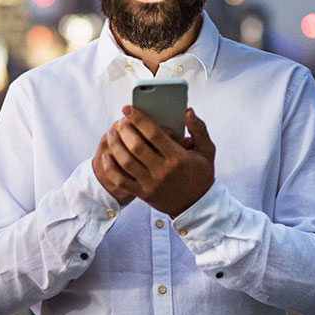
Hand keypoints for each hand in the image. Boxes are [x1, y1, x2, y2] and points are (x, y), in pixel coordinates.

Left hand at [91, 106, 215, 216]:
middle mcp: (163, 171)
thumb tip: (188, 112)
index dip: (138, 119)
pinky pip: (121, 180)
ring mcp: (151, 183)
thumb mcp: (207, 152)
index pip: (154, 134)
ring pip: (126, 161)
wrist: (196, 206)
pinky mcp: (143, 194)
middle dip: (125, 129)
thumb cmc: (201, 175)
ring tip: (111, 133)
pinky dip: (111, 167)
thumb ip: (199, 130)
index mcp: (178, 157)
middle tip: (120, 120)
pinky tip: (107, 155)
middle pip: (136, 146)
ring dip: (115, 145)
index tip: (128, 109)